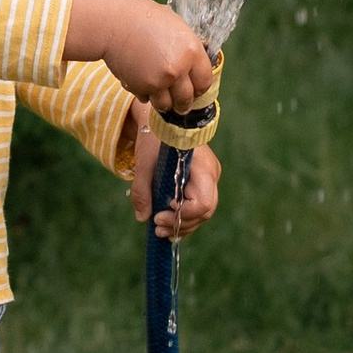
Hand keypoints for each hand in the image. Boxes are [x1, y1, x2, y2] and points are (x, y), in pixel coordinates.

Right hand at [65, 0, 215, 117]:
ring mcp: (158, 81)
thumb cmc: (144, 18)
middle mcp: (178, 69)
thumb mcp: (176, 26)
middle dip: (183, 102)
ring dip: (164, 102)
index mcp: (192, 51)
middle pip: (187, 98)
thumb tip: (195, 62)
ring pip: (166, 105)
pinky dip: (145, 95)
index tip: (195, 89)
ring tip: (160, 94)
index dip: (200, 87)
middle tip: (180, 102)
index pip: (205, 81)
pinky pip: (146, 100)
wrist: (114, 22)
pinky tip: (142, 82)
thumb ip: (187, 47)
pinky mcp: (140, 88)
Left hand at [132, 125, 219, 241]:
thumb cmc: (155, 138)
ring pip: (202, 213)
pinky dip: (183, 217)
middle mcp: (211, 175)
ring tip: (159, 230)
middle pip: (204, 212)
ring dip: (181, 225)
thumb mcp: (144, 164)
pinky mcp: (201, 183)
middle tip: (157, 229)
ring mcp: (208, 180)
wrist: (162, 122)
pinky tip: (167, 224)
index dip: (183, 215)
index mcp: (202, 168)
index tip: (159, 214)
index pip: (203, 204)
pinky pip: (197, 206)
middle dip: (181, 224)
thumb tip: (143, 218)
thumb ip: (142, 191)